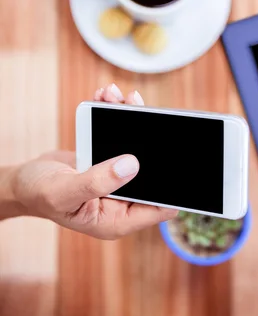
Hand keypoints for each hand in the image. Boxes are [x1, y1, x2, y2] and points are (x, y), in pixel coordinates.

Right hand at [5, 83, 176, 238]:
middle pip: (154, 170)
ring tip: (120, 97)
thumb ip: (97, 181)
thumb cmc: (39, 194)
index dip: (173, 185)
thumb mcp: (64, 191)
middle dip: (153, 141)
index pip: (161, 206)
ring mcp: (118, 178)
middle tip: (144, 112)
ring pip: (140, 147)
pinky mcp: (110, 159)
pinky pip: (122, 136)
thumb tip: (132, 165)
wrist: (23, 181)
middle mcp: (122, 199)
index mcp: (118, 218)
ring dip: (132, 119)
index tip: (177, 157)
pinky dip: (116, 116)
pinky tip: (108, 98)